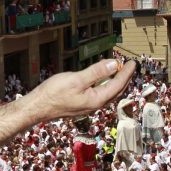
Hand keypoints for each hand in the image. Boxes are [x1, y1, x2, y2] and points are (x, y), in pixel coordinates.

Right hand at [20, 58, 135, 123]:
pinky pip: (100, 94)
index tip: (133, 63)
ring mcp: (88, 106)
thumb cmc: (54, 93)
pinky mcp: (82, 105)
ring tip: (120, 72)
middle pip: (116, 91)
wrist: (37, 108)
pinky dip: (106, 85)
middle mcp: (95, 105)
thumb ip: (96, 72)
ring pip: (108, 93)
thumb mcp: (77, 79)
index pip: (118, 84)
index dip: (126, 73)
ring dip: (116, 82)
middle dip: (124, 78)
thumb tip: (114, 64)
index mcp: (97, 99)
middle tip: (130, 67)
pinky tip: (102, 80)